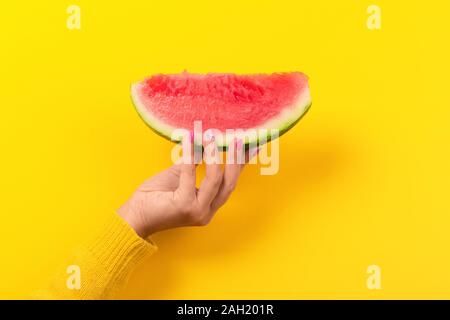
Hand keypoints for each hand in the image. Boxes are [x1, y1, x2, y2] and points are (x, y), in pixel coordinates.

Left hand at [117, 138, 255, 237]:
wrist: (133, 218)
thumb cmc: (154, 198)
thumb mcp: (179, 177)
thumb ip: (194, 165)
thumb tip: (206, 143)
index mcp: (208, 206)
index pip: (229, 182)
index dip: (241, 163)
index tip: (250, 145)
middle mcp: (207, 211)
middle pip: (229, 183)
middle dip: (235, 159)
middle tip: (238, 138)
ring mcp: (197, 211)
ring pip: (216, 179)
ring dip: (215, 155)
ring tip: (212, 136)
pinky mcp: (184, 206)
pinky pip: (191, 173)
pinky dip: (191, 154)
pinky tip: (190, 139)